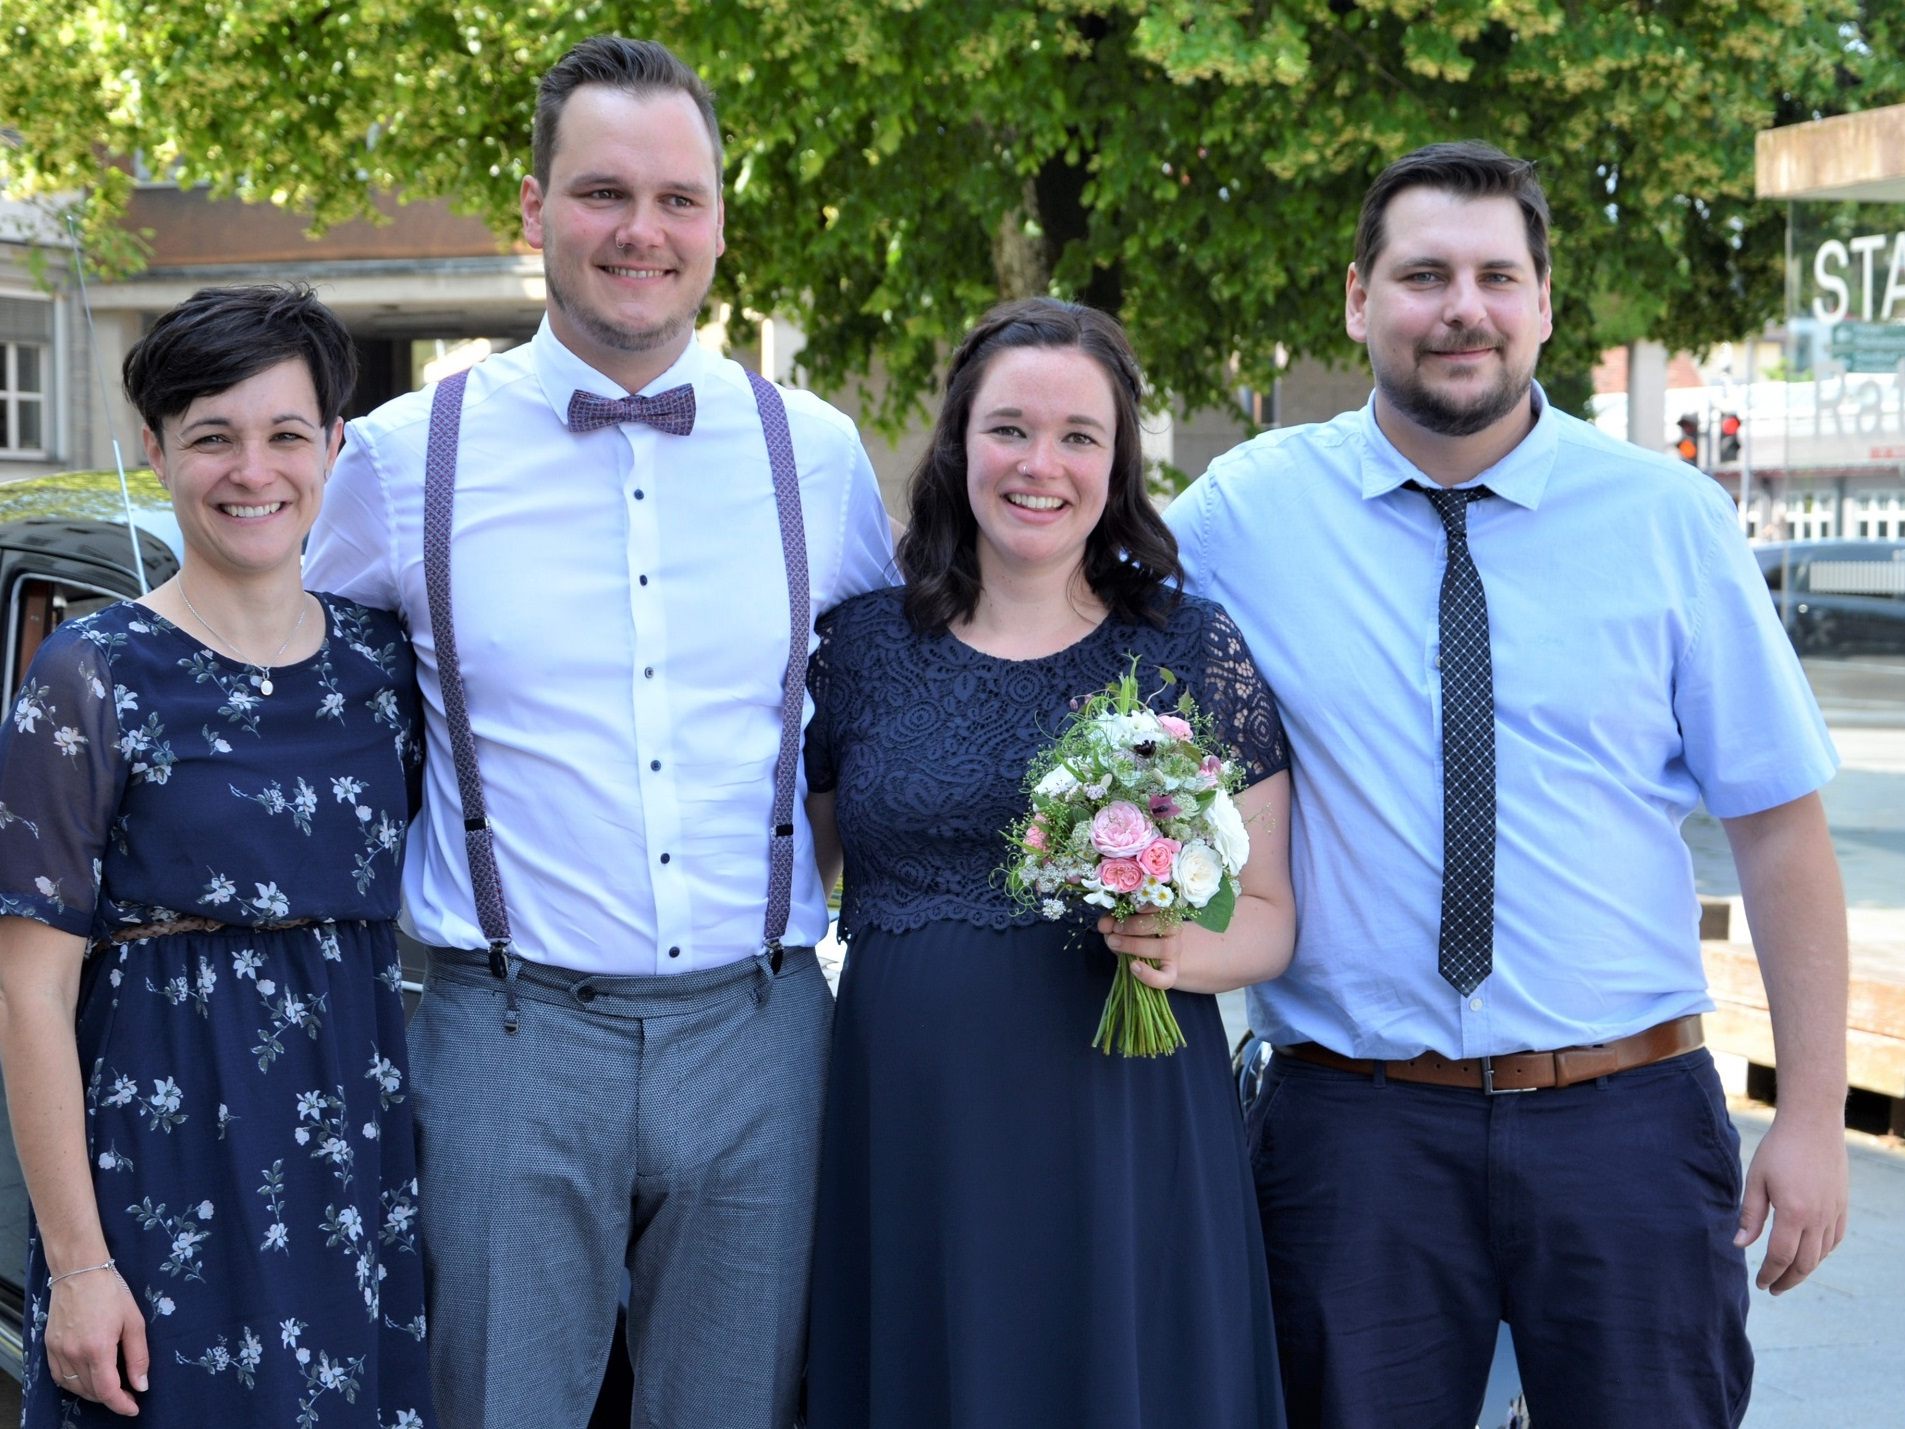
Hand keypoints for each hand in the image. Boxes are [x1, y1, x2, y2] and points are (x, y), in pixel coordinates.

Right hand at [46, 1267, 147, 1413]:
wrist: (79, 1272)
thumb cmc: (111, 1293)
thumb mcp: (133, 1321)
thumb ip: (138, 1356)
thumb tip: (141, 1385)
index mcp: (97, 1348)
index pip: (107, 1390)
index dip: (121, 1404)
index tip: (133, 1408)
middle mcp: (74, 1354)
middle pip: (91, 1392)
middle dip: (110, 1398)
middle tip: (127, 1393)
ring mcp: (58, 1352)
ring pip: (74, 1387)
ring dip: (93, 1392)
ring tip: (110, 1386)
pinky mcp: (49, 1347)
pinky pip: (60, 1377)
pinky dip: (74, 1384)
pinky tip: (88, 1377)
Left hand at [1097, 911, 1181, 989]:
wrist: (1151, 957)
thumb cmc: (1134, 934)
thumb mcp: (1121, 924)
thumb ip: (1112, 921)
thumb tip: (1104, 925)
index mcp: (1163, 912)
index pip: (1162, 905)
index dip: (1148, 905)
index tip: (1131, 908)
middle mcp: (1173, 931)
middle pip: (1162, 924)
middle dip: (1134, 926)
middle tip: (1115, 929)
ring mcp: (1173, 952)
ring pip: (1163, 948)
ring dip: (1135, 945)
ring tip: (1114, 942)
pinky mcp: (1170, 973)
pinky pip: (1165, 978)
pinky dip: (1149, 975)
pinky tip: (1133, 967)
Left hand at [1734, 1108, 1848, 1293]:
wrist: (1813, 1125)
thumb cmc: (1778, 1149)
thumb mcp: (1756, 1179)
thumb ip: (1750, 1214)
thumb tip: (1739, 1245)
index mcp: (1793, 1213)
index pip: (1781, 1257)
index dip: (1769, 1274)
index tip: (1760, 1284)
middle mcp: (1817, 1219)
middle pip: (1804, 1263)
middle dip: (1787, 1280)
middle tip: (1772, 1288)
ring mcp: (1833, 1213)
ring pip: (1821, 1255)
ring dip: (1804, 1270)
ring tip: (1787, 1275)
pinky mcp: (1841, 1206)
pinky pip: (1834, 1240)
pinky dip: (1822, 1253)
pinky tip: (1810, 1255)